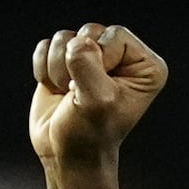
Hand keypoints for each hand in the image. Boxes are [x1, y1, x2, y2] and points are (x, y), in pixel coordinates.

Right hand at [27, 23, 166, 177]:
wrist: (65, 156)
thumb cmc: (88, 136)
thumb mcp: (96, 102)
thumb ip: (87, 65)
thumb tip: (73, 43)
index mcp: (144, 65)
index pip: (114, 36)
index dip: (99, 61)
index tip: (98, 91)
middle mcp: (121, 56)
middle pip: (89, 31)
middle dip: (75, 64)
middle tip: (78, 94)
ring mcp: (92, 58)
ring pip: (64, 38)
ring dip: (58, 70)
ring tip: (68, 95)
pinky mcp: (65, 62)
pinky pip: (46, 47)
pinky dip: (44, 70)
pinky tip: (56, 91)